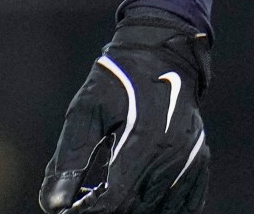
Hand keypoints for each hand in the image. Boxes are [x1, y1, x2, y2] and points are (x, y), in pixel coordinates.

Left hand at [40, 14, 209, 212]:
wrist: (162, 55)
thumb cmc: (117, 81)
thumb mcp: (86, 110)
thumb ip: (70, 159)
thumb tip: (54, 204)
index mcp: (144, 140)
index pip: (113, 200)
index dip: (89, 210)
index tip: (70, 209)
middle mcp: (172, 156)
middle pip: (135, 209)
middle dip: (107, 210)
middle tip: (87, 200)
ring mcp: (190, 162)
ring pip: (158, 211)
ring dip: (132, 209)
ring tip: (109, 194)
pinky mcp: (200, 164)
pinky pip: (185, 206)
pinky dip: (160, 209)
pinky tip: (138, 199)